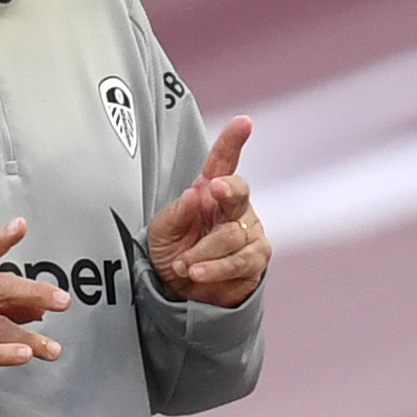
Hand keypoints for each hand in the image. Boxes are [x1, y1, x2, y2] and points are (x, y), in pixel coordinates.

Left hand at [150, 116, 268, 305]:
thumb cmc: (172, 254)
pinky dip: (215, 269)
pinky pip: (239, 261)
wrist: (181, 294)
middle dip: (227, 189)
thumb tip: (195, 195)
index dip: (233, 142)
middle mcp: (234, 208)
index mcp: (210, 192)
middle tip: (213, 189)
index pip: (223, 162)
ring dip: (203, 252)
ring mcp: (249, 233)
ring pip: (232, 236)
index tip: (243, 122)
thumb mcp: (161, 231)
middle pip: (239, 191)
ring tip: (184, 265)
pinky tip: (198, 273)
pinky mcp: (255, 260)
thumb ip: (176, 212)